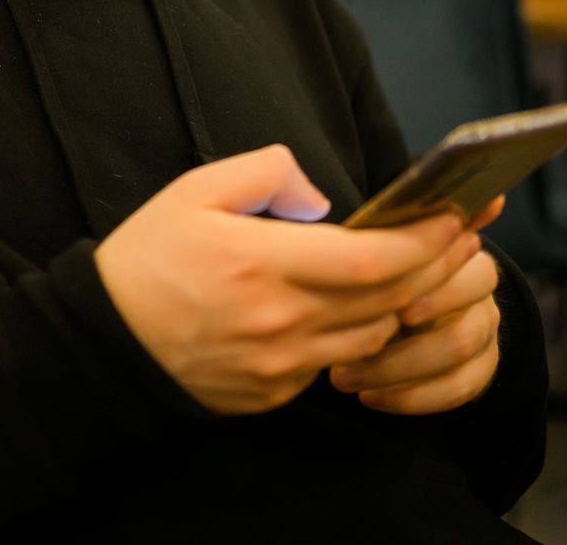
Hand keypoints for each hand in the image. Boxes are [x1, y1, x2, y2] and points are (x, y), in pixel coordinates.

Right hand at [94, 145, 477, 414]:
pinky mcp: (273, 394)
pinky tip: (362, 307)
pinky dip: (359, 334)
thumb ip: (266, 173)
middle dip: (435, 267)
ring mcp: (279, 365)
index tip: (453, 216)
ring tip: (419, 269)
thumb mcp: (196, 190)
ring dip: (403, 304)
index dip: (425, 240)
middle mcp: (280, 322)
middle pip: (389, 301)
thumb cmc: (147, 259)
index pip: (374, 259)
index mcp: (262, 264)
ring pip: (372, 337)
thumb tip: (319, 196)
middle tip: (461, 237)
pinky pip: (335, 362)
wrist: (104, 343)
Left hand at [327, 200, 505, 415]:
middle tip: (351, 340)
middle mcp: (477, 279)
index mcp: (453, 238)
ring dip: (400, 364)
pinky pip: (461, 385)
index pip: (456, 243)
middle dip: (406, 313)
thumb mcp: (363, 241)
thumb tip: (354, 202)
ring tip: (345, 376)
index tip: (392, 297)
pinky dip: (414, 396)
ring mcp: (483, 324)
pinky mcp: (481, 367)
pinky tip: (372, 398)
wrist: (408, 317)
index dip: (428, 265)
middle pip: (463, 293)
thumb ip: (371, 223)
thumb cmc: (368, 271)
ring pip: (458, 344)